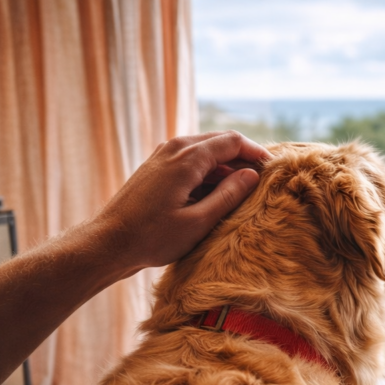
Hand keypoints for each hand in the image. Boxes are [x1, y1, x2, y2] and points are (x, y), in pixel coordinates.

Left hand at [88, 130, 270, 278]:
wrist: (108, 243)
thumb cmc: (152, 238)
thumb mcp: (198, 222)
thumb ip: (228, 195)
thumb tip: (252, 175)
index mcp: (187, 158)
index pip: (233, 141)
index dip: (258, 153)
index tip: (275, 170)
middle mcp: (174, 147)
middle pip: (220, 141)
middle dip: (245, 157)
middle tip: (265, 180)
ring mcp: (163, 155)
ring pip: (206, 150)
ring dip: (227, 166)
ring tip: (245, 191)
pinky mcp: (158, 167)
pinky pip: (192, 161)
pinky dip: (210, 172)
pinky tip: (218, 195)